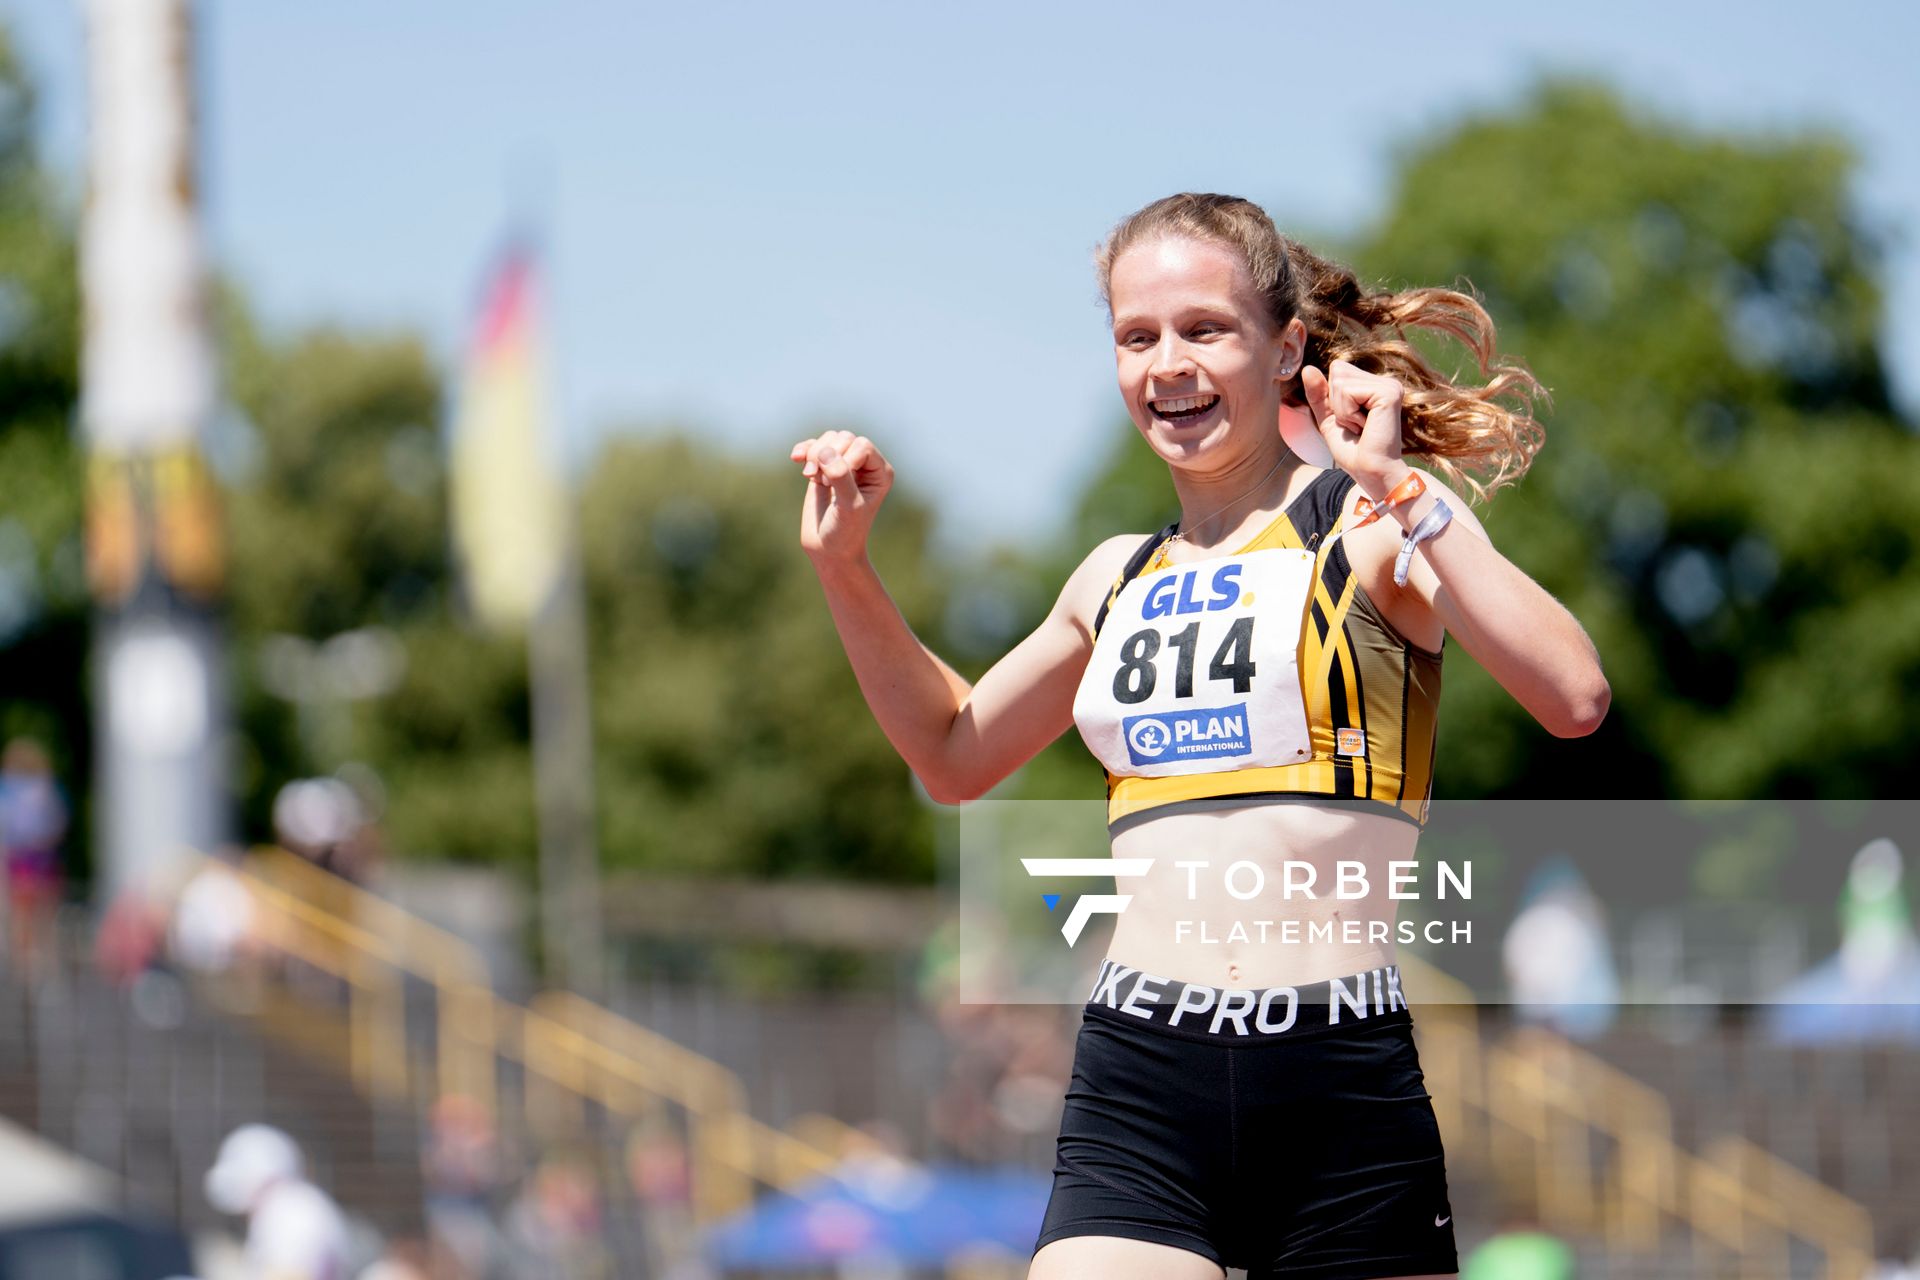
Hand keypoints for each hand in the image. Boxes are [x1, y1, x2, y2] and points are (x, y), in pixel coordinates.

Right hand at [790, 430, 893, 563]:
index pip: (862, 445)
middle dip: (827, 454)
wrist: (828, 549)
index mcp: (880, 472)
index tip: (836, 484)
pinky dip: (804, 449)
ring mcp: (843, 465)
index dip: (845, 458)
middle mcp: (864, 465)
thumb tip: (825, 452)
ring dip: (815, 453)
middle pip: (844, 438)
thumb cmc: (846, 532)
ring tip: (811, 476)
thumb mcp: (848, 506)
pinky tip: (796, 459)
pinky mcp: (823, 469)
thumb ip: (841, 477)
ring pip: (829, 439)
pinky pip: (814, 446)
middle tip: (821, 480)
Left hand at [1300, 360, 1408, 497]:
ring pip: (1340, 380)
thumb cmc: (1353, 451)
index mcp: (1375, 385)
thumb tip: (1308, 368)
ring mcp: (1389, 385)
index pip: (1337, 369)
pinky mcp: (1389, 393)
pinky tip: (1365, 426)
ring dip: (1343, 410)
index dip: (1333, 398)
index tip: (1350, 420)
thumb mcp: (1329, 418)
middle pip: (1338, 370)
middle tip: (1356, 425)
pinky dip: (1348, 413)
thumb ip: (1319, 394)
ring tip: (1361, 427)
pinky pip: (1348, 391)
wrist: (1370, 472)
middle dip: (1337, 403)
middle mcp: (1385, 381)